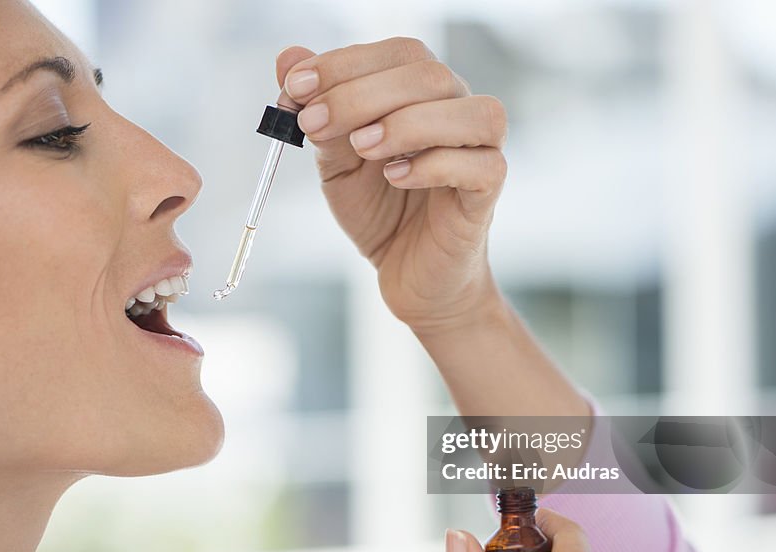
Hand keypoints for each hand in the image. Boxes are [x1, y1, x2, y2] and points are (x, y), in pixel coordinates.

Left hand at [275, 38, 506, 334]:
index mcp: (423, 93)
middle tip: (314, 124)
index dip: (345, 63)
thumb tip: (287, 57)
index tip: (295, 88)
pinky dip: (433, 165)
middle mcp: (458, 110)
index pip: (397, 53)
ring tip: (361, 149)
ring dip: (406, 122)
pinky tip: (395, 178)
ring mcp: (481, 149)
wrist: (410, 275)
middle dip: (360, 94)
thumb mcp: (336, 162)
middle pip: (428, 74)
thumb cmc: (380, 212)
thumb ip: (319, 111)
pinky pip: (479, 165)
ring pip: (470, 110)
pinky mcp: (488, 191)